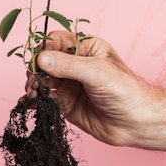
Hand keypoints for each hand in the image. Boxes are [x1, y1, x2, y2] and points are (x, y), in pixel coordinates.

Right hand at [25, 31, 159, 146]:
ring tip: (33, 94)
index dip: (43, 49)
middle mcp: (75, 65)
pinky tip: (28, 104)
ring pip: (42, 80)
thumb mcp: (97, 73)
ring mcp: (70, 84)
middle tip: (33, 82)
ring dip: (33, 85)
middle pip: (45, 61)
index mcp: (86, 48)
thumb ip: (68, 66)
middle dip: (35, 70)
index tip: (36, 62)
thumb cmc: (126, 91)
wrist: (137, 124)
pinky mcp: (66, 104)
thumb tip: (41, 59)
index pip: (55, 42)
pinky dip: (34, 100)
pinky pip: (45, 98)